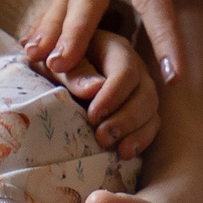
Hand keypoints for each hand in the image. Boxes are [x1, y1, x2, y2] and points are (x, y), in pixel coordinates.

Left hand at [42, 30, 160, 159]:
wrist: (51, 73)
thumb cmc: (52, 65)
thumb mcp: (57, 63)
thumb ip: (74, 72)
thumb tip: (94, 88)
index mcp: (114, 49)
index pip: (126, 70)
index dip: (114, 96)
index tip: (92, 117)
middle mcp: (133, 67)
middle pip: (145, 91)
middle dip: (127, 118)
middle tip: (103, 137)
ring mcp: (139, 88)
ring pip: (150, 108)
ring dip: (135, 130)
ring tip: (115, 149)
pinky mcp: (139, 109)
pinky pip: (151, 123)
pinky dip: (142, 138)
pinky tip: (125, 153)